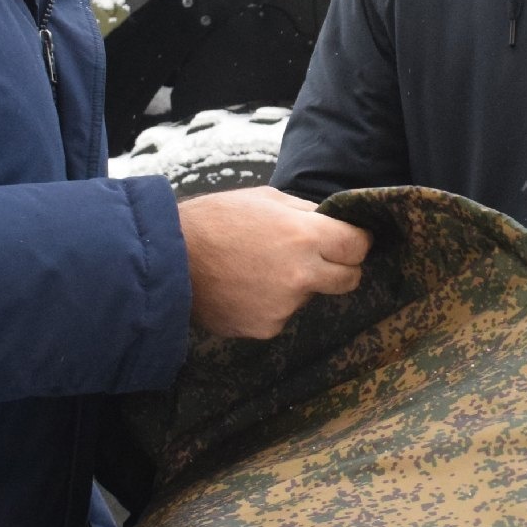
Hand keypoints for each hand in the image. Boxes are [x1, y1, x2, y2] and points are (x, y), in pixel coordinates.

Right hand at [177, 186, 370, 338]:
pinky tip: (244, 288)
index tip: (350, 240)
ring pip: (310, 296)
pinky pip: (282, 314)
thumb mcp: (264, 199)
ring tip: (257, 269)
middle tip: (316, 257)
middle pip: (349, 278)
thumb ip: (305, 212)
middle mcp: (301, 275)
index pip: (358, 245)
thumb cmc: (213, 221)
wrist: (168, 261)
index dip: (357, 241)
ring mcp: (285, 306)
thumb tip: (332, 221)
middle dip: (340, 266)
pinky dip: (270, 304)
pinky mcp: (266, 327)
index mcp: (305, 235)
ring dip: (297, 285)